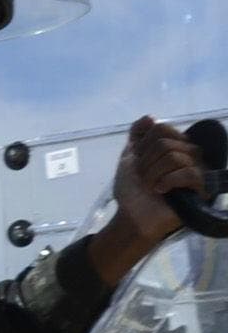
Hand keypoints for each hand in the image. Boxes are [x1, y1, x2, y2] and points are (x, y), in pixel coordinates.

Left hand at [93, 115, 211, 277]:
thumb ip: (137, 135)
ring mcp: (199, 170)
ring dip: (152, 174)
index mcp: (176, 145)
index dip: (142, 146)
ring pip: (174, 157)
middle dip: (145, 163)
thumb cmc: (133, 189)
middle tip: (144, 179)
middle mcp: (191, 154)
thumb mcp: (130, 157)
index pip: (161, 129)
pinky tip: (160, 191)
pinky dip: (167, 181)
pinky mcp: (202, 188)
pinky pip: (189, 173)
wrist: (131, 215)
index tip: (138, 163)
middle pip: (165, 143)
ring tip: (151, 187)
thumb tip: (150, 117)